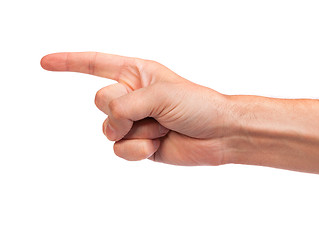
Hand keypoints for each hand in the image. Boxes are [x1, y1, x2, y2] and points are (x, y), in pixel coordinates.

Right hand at [41, 52, 231, 165]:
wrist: (218, 134)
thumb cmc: (197, 105)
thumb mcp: (160, 94)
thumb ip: (126, 104)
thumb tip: (110, 123)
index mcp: (136, 74)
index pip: (95, 64)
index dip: (69, 63)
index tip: (45, 62)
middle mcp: (131, 96)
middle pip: (100, 101)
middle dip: (123, 109)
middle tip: (151, 112)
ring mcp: (133, 121)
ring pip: (108, 128)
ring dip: (137, 131)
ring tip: (161, 127)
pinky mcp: (138, 144)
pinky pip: (119, 149)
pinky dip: (139, 149)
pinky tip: (158, 144)